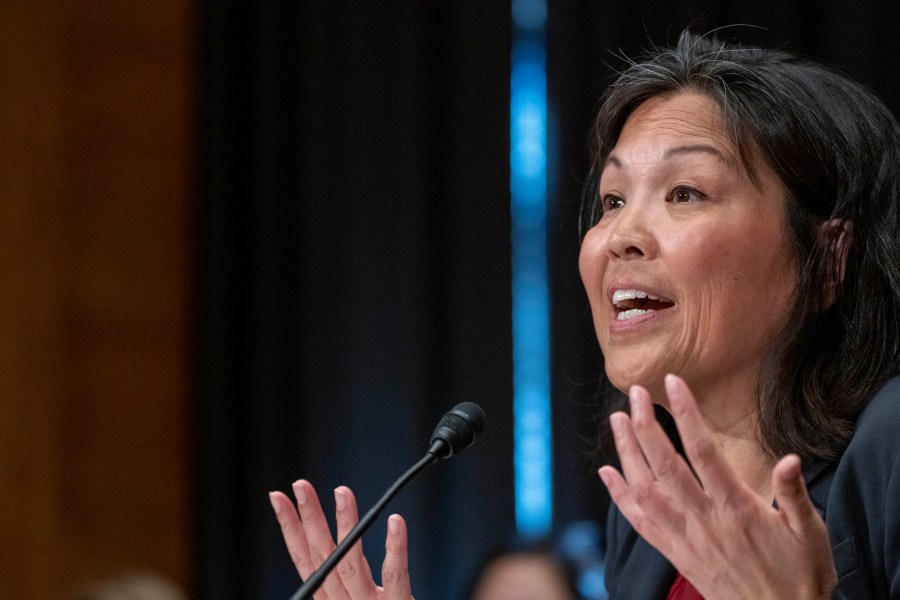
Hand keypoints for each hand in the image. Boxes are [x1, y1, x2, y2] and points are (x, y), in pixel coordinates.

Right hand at [269, 480, 413, 598]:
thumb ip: (334, 583)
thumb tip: (315, 550)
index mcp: (330, 598)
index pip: (305, 559)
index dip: (290, 528)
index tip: (278, 498)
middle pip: (323, 556)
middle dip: (310, 519)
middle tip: (300, 485)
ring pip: (352, 562)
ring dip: (346, 525)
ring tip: (341, 491)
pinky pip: (395, 576)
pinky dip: (395, 548)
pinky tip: (395, 522)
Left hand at [599, 374, 836, 599]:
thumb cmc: (800, 575)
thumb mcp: (812, 534)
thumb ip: (795, 495)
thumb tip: (790, 459)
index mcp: (737, 508)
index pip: (704, 451)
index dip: (686, 414)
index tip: (672, 382)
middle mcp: (704, 520)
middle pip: (665, 465)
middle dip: (645, 425)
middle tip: (634, 392)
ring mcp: (685, 538)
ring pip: (645, 490)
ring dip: (626, 453)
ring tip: (616, 420)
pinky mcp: (675, 553)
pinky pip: (640, 523)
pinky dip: (619, 496)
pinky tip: (607, 472)